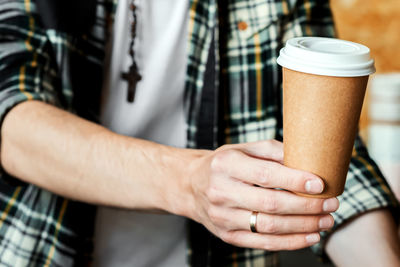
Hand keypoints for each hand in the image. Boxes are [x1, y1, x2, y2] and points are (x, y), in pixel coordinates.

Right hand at [187, 140, 338, 250]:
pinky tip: (310, 236)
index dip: (295, 181)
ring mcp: (222, 217)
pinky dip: (291, 242)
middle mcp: (221, 192)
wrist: (191, 186)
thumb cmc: (223, 164)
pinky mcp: (227, 235)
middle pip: (271, 204)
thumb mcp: (242, 149)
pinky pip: (263, 243)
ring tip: (326, 220)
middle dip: (307, 206)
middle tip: (331, 203)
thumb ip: (272, 151)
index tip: (320, 183)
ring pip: (270, 227)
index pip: (265, 175)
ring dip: (304, 226)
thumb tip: (306, 160)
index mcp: (226, 165)